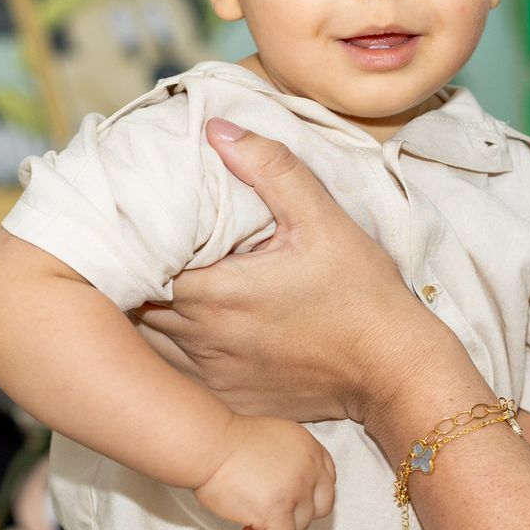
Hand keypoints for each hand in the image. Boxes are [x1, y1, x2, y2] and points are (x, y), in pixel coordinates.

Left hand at [136, 119, 467, 423]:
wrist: (395, 371)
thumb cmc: (362, 295)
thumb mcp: (324, 220)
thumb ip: (270, 168)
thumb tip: (217, 130)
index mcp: (213, 291)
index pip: (137, 262)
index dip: (133, 240)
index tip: (142, 220)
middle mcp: (202, 339)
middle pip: (136, 303)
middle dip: (137, 274)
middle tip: (149, 247)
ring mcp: (213, 377)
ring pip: (150, 343)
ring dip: (153, 313)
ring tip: (163, 285)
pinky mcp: (229, 400)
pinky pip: (179, 377)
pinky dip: (175, 352)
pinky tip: (199, 330)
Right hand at [195, 416, 335, 529]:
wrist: (209, 444)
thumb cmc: (228, 441)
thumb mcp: (275, 438)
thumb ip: (291, 460)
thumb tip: (289, 489)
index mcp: (310, 448)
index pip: (327, 481)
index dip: (309, 496)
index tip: (291, 501)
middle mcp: (309, 469)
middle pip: (321, 507)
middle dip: (298, 515)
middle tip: (272, 513)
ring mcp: (296, 491)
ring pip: (300, 526)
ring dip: (277, 528)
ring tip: (250, 519)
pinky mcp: (278, 511)